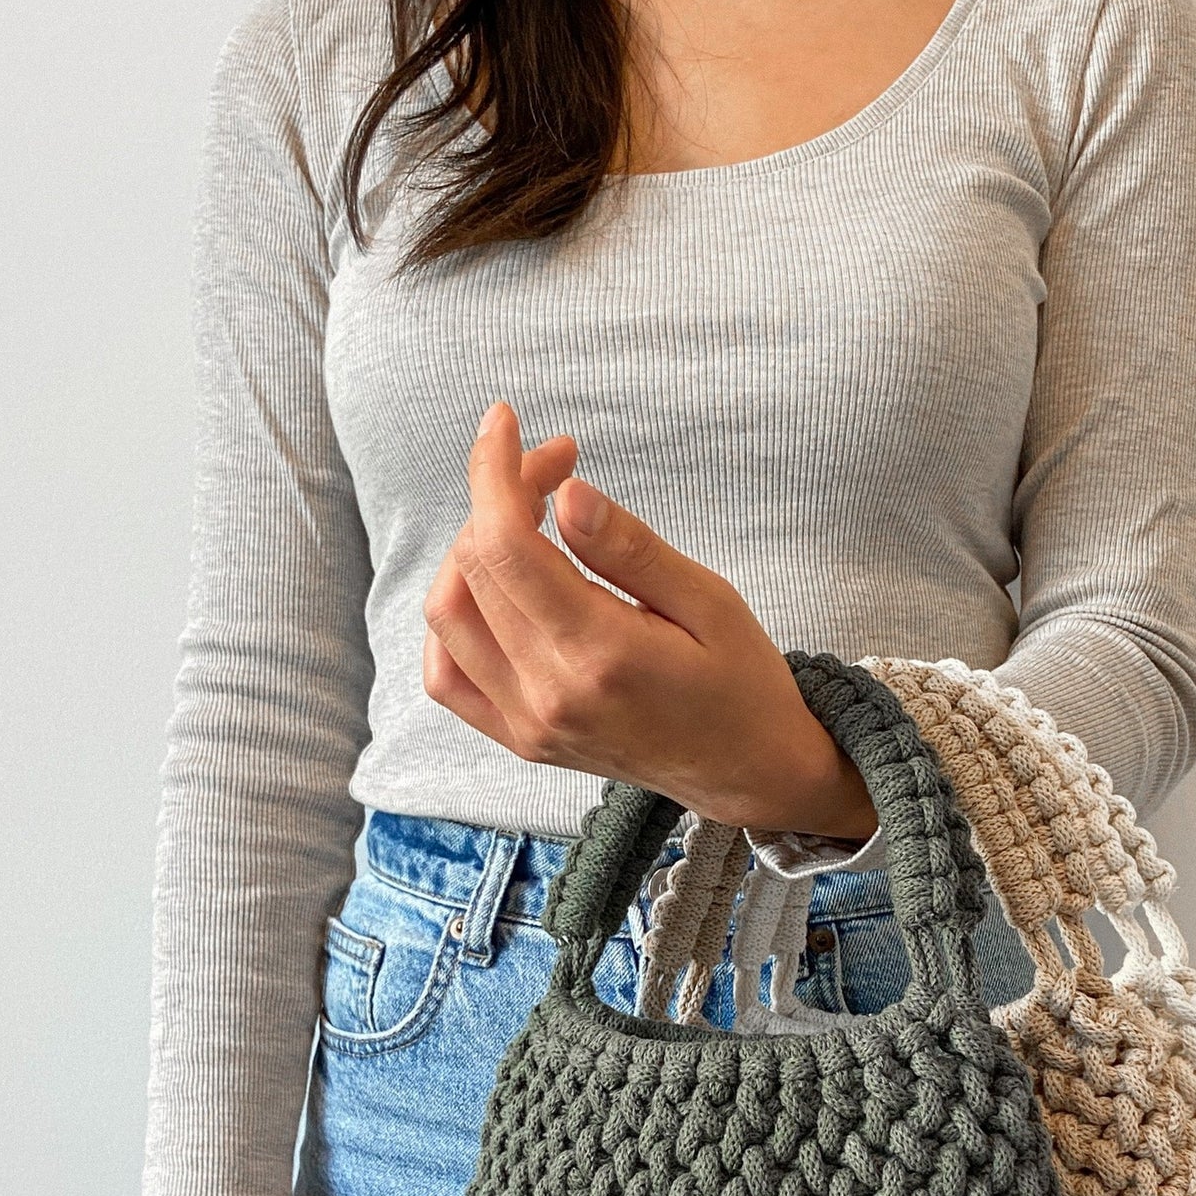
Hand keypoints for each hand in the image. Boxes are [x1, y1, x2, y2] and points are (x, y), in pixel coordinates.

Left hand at [422, 402, 875, 840]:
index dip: (494, 470)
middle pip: (474, 567)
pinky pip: (448, 675)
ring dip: (470, 551)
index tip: (508, 423)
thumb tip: (567, 495)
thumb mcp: (708, 601)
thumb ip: (630, 549)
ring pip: (446, 616)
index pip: (505, 545)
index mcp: (600, 655)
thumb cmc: (742, 683)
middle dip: (499, 496)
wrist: (748, 773)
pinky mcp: (521, 739)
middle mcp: (550, 695)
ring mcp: (528, 724)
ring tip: (526, 525)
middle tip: (556, 470)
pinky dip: (453, 618)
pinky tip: (496, 587)